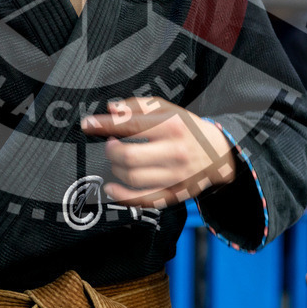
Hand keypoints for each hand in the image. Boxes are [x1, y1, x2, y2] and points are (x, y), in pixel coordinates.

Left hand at [80, 97, 235, 207]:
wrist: (219, 154)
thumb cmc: (188, 129)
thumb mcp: (168, 110)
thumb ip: (139, 106)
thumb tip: (111, 109)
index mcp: (172, 125)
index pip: (130, 125)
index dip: (104, 125)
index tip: (87, 124)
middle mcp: (174, 151)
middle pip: (129, 156)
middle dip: (111, 150)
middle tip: (109, 144)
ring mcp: (175, 175)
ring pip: (133, 178)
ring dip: (115, 169)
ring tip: (116, 161)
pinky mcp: (174, 193)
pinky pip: (144, 200)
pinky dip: (122, 197)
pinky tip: (111, 188)